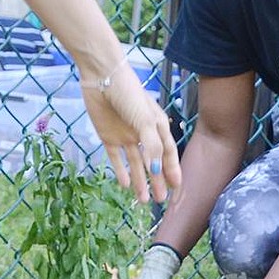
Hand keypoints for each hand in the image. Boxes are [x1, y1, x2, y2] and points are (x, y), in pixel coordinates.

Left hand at [80, 62, 179, 203]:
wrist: (102, 77)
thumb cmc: (129, 94)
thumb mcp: (145, 121)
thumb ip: (152, 146)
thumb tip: (156, 171)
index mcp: (157, 126)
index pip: (168, 153)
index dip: (172, 170)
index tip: (177, 187)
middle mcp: (142, 133)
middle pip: (151, 162)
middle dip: (157, 181)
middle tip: (160, 201)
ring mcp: (125, 135)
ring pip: (135, 164)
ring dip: (140, 181)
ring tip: (144, 200)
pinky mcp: (108, 136)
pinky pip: (116, 158)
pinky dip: (121, 170)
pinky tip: (125, 185)